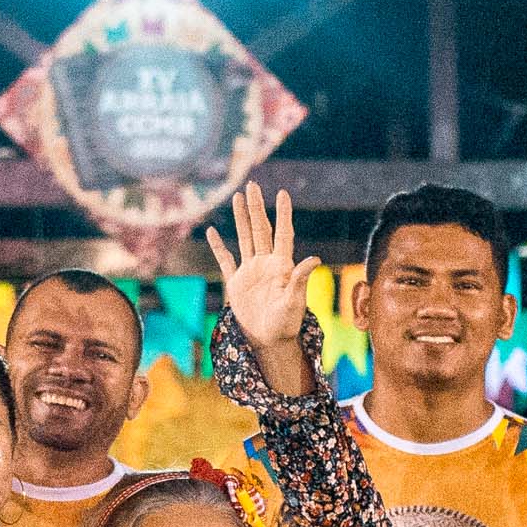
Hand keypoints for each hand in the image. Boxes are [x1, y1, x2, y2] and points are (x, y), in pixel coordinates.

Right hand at [205, 187, 312, 352]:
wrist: (269, 340)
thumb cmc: (286, 324)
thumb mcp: (294, 302)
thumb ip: (300, 279)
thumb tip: (313, 259)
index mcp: (281, 265)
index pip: (283, 233)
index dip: (283, 214)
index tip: (282, 193)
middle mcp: (266, 263)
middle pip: (260, 229)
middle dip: (256, 207)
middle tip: (252, 185)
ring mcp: (250, 271)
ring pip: (244, 238)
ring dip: (241, 218)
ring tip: (237, 198)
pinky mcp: (236, 283)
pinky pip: (226, 260)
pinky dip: (218, 247)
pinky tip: (212, 232)